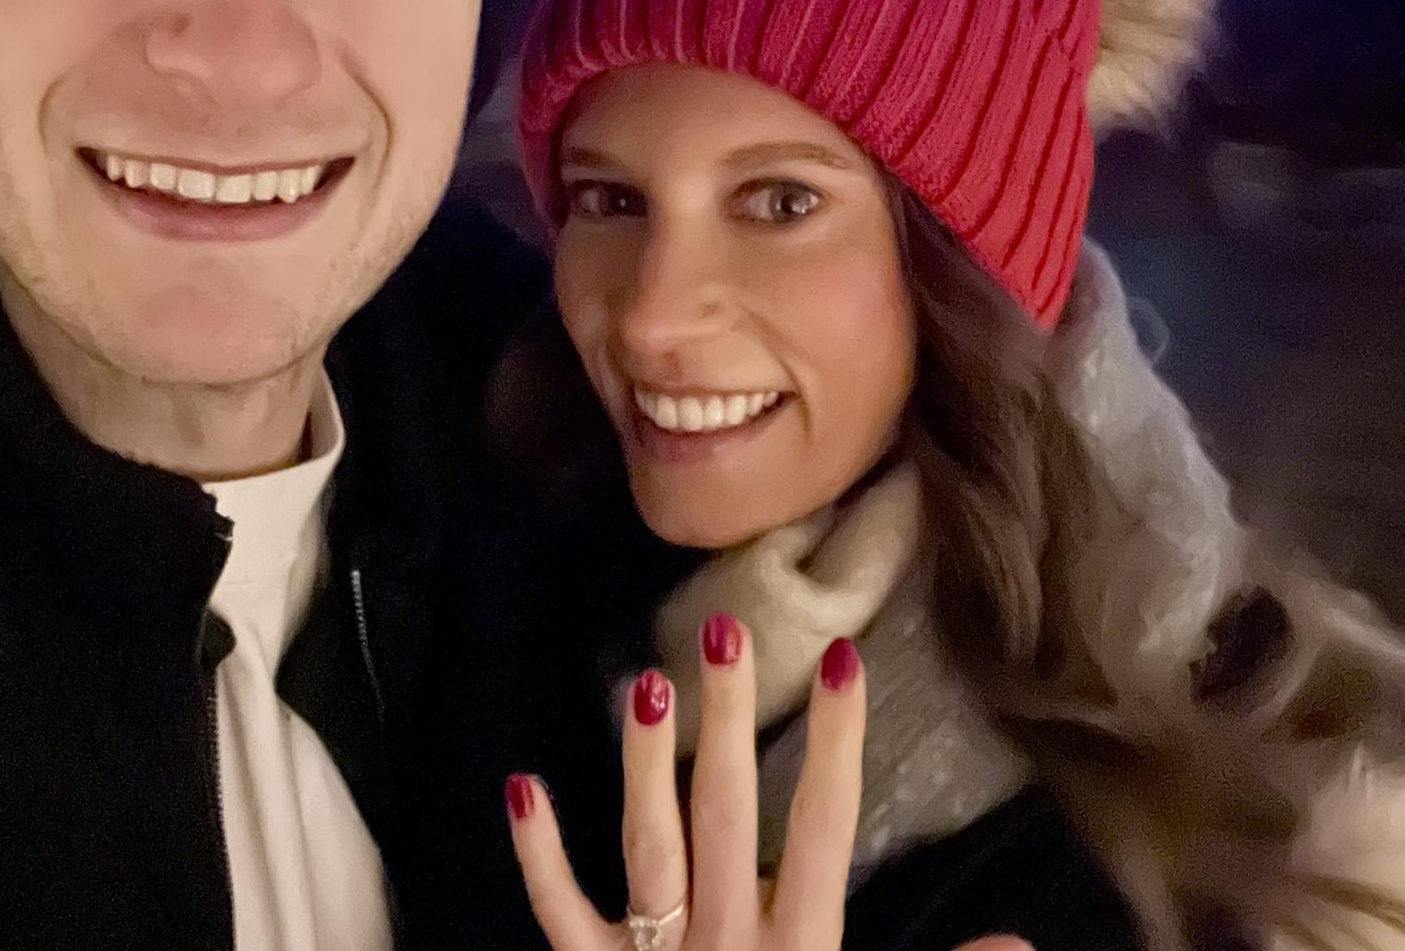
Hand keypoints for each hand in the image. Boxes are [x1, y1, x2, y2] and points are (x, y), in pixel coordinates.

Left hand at [506, 613, 865, 949]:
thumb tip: (1026, 943)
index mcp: (801, 949)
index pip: (826, 828)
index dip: (836, 744)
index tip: (844, 661)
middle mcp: (726, 942)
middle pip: (727, 814)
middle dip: (728, 722)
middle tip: (723, 630)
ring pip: (648, 849)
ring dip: (644, 767)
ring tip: (642, 683)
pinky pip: (562, 917)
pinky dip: (540, 857)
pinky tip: (522, 786)